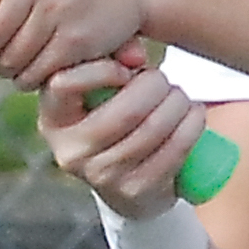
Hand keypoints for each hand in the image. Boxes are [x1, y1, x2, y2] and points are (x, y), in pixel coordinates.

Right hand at [38, 60, 207, 219]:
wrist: (128, 181)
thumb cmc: (113, 115)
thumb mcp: (101, 87)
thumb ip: (113, 57)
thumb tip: (137, 57)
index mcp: (54, 120)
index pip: (64, 86)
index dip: (100, 70)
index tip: (126, 68)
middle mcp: (71, 152)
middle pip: (124, 112)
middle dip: (155, 87)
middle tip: (163, 81)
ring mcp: (103, 177)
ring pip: (153, 129)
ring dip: (177, 104)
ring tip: (180, 97)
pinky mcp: (135, 191)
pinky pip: (173, 151)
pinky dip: (191, 126)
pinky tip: (194, 114)